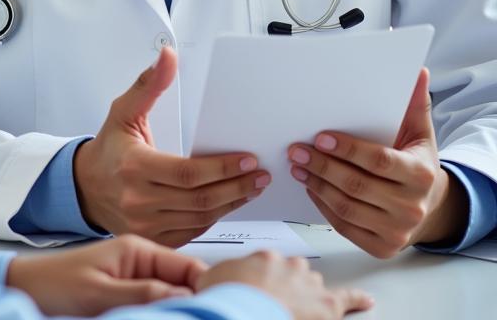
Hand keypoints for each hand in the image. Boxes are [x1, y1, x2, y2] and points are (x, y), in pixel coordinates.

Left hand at [5, 234, 205, 316]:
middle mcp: (140, 259)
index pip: (188, 266)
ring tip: (203, 312)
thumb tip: (184, 298)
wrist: (26, 286)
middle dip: (203, 296)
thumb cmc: (54, 285)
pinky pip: (159, 299)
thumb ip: (141, 293)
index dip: (211, 284)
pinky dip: (170, 307)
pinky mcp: (128, 289)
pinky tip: (177, 313)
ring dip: (187, 304)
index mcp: (136, 249)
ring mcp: (136, 274)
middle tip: (217, 311)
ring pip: (175, 292)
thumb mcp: (99, 293)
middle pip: (187, 280)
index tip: (228, 302)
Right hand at [73, 48, 270, 246]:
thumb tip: (168, 57)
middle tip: (260, 174)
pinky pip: (194, 231)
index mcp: (135, 167)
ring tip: (252, 186)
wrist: (86, 187)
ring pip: (202, 218)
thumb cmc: (108, 149)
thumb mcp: (124, 111)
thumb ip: (149, 84)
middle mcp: (140, 200)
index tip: (248, 159)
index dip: (222, 168)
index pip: (188, 173)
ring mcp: (147, 224)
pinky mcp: (155, 238)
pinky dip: (216, 217)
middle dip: (237, 186)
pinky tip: (229, 202)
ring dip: (232, 202)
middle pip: (201, 199)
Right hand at [198, 251, 372, 318]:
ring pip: (316, 287)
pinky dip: (357, 299)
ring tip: (301, 311)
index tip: (258, 290)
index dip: (265, 282)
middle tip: (276, 304)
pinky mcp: (327, 306)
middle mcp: (289, 266)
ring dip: (311, 297)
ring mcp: (308, 285)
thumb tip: (204, 279)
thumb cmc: (229, 301)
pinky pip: (347, 299)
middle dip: (289, 287)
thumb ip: (215, 276)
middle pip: (295, 274)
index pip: (270, 266)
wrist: (244, 312)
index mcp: (264, 258)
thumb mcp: (210, 281)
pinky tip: (367, 301)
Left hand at [288, 68, 468, 257]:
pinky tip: (310, 186)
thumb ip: (414, 102)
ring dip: (316, 183)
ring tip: (297, 164)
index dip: (347, 149)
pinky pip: (344, 225)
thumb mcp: (419, 131)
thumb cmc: (416, 161)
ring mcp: (396, 231)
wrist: (429, 205)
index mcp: (420, 175)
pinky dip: (322, 205)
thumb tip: (417, 70)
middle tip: (295, 148)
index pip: (378, 160)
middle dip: (321, 164)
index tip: (320, 136)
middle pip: (356, 185)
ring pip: (346, 206)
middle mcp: (411, 207)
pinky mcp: (381, 247)